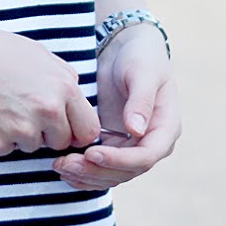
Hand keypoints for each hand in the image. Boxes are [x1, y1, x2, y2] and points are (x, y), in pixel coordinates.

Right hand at [0, 12, 101, 157]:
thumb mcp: (37, 53)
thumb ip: (63, 78)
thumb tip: (77, 103)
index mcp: (62, 87)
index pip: (88, 130)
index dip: (75, 129)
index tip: (63, 125)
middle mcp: (46, 110)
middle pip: (62, 143)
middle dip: (48, 132)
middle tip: (22, 110)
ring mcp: (21, 129)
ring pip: (33, 146)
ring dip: (21, 134)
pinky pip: (6, 149)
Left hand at [53, 24, 181, 189]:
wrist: (126, 49)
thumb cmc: (140, 57)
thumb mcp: (142, 72)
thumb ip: (140, 100)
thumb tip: (136, 130)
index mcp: (165, 129)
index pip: (145, 157)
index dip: (119, 160)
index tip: (92, 153)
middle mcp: (150, 144)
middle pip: (125, 171)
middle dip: (95, 171)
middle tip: (66, 164)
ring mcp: (131, 148)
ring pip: (111, 174)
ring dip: (86, 176)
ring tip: (59, 166)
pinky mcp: (113, 145)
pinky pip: (100, 167)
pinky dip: (83, 173)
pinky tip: (63, 169)